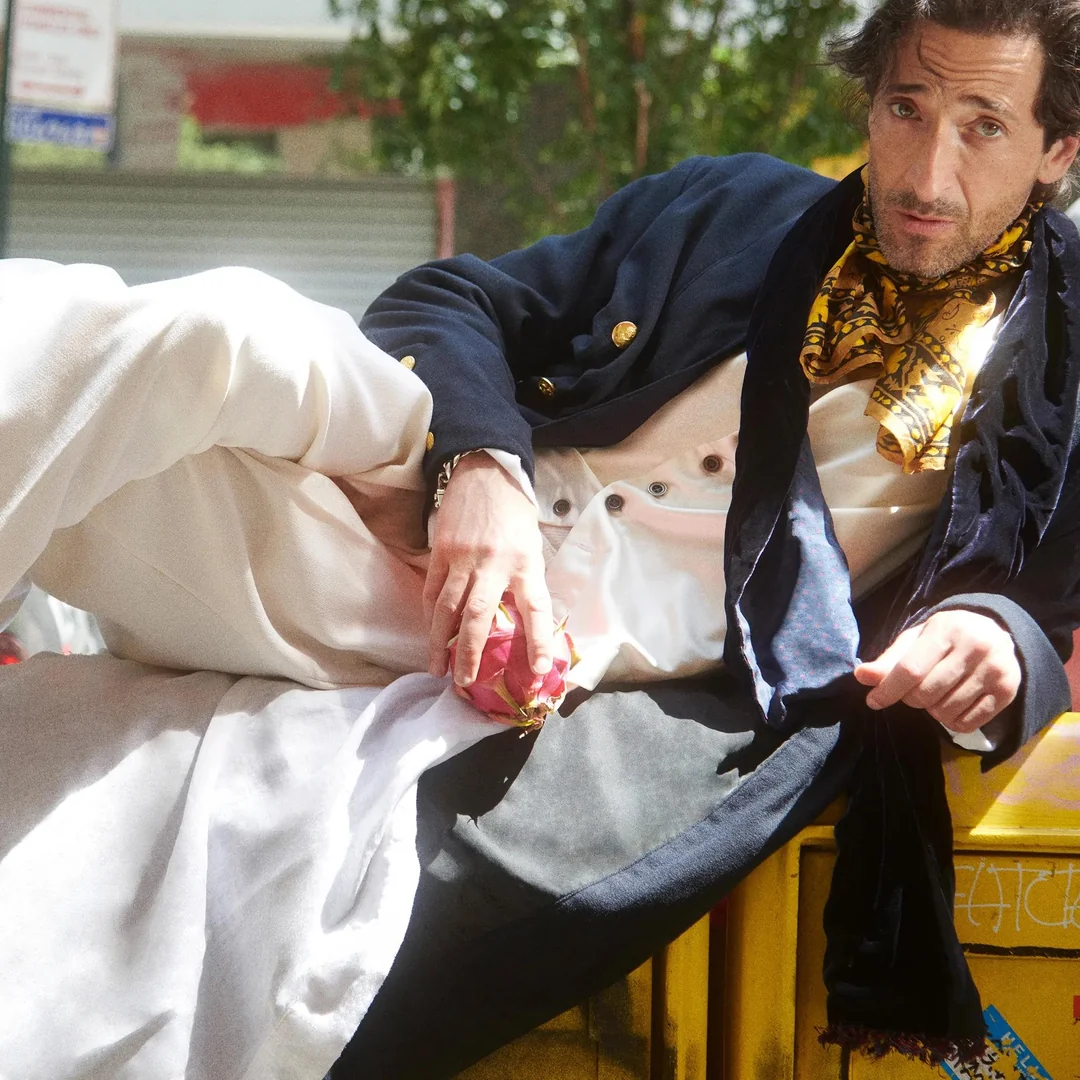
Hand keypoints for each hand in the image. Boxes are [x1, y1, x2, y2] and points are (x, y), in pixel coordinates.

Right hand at [425, 453, 553, 685]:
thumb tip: (525, 625)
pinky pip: (432, 590)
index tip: (537, 671)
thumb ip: (527, 582)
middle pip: (479, 616)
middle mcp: (494, 564)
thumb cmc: (515, 514)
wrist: (486, 472)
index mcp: (525, 563)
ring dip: (439, 642)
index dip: (538, 641)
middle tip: (464, 682)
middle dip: (470, 653)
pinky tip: (430, 633)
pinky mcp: (441, 551)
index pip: (536, 608)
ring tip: (437, 669)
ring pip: (446, 608)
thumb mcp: (532, 547)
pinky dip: (429, 615)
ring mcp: (463, 558)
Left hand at [853, 609, 1020, 732]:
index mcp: (947, 630)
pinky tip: (953, 706)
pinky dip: (952, 722)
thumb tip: (862, 676)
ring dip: (932, 711)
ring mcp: (995, 670)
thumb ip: (890, 659)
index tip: (873, 701)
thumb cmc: (947, 637)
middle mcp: (975, 648)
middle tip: (914, 690)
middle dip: (911, 699)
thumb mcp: (917, 639)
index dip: (888, 689)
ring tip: (936, 694)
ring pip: (945, 711)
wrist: (997, 633)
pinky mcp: (1008, 692)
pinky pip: (967, 723)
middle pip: (926, 694)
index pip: (911, 669)